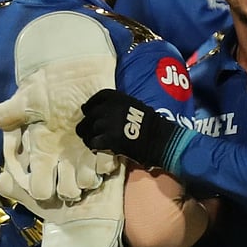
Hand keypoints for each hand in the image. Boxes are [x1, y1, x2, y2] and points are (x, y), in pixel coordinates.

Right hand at [0, 58, 117, 203]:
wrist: (79, 71)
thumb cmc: (51, 86)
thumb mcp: (29, 97)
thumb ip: (11, 111)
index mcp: (42, 152)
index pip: (39, 185)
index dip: (41, 188)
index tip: (42, 182)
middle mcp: (64, 158)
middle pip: (66, 192)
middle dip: (68, 189)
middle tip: (69, 174)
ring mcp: (85, 153)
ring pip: (87, 183)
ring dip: (88, 178)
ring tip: (87, 164)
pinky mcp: (105, 144)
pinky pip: (107, 164)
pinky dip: (105, 162)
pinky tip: (102, 150)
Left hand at [76, 89, 190, 172]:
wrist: (159, 138)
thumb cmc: (151, 123)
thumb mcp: (133, 104)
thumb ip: (117, 106)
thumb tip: (102, 111)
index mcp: (116, 97)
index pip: (95, 99)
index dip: (90, 106)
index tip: (88, 112)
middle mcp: (108, 108)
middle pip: (88, 116)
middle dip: (88, 124)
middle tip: (91, 132)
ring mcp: (106, 124)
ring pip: (87, 130)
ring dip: (89, 136)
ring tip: (95, 141)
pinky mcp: (107, 139)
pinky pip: (92, 143)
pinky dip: (94, 147)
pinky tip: (99, 149)